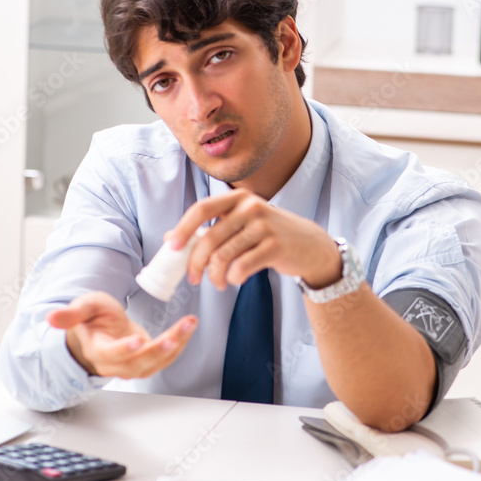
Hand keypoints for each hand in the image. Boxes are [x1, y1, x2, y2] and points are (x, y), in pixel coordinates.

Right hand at [47, 291, 197, 378]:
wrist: (99, 332)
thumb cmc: (91, 320)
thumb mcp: (82, 309)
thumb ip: (71, 314)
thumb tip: (50, 317)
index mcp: (97, 350)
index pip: (111, 354)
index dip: (124, 349)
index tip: (137, 339)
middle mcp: (116, 364)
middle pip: (138, 363)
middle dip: (158, 350)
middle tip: (174, 335)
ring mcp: (132, 365)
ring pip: (155, 362)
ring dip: (175, 344)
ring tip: (189, 324)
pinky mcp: (146, 361)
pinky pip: (164, 358)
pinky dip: (179, 344)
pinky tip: (188, 327)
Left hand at [165, 190, 341, 290]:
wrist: (309, 245)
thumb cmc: (268, 235)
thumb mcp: (240, 225)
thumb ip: (210, 229)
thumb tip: (170, 239)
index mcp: (238, 198)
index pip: (203, 208)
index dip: (184, 228)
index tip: (173, 247)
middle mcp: (251, 207)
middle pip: (210, 238)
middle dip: (196, 262)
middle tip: (193, 278)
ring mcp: (264, 226)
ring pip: (224, 256)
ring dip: (215, 276)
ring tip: (218, 283)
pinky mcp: (274, 247)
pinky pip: (241, 267)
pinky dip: (233, 278)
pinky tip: (236, 279)